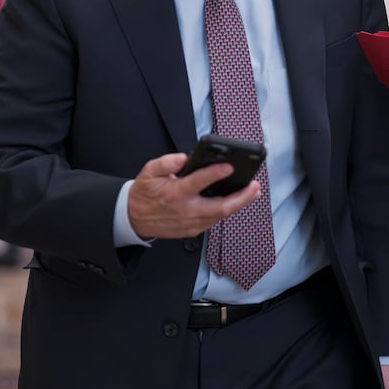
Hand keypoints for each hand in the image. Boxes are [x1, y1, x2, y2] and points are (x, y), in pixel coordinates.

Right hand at [126, 152, 261, 239]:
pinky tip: (235, 201)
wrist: (133, 218)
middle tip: (255, 186)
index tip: (229, 166)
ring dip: (238, 204)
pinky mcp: (193, 230)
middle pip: (221, 206)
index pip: (199, 182)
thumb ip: (166, 162)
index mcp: (175, 194)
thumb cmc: (144, 194)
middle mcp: (186, 210)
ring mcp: (191, 223)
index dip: (216, 173)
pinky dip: (226, 210)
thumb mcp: (149, 172)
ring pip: (221, 215)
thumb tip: (183, 158)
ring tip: (252, 192)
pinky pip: (214, 220)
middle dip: (242, 197)